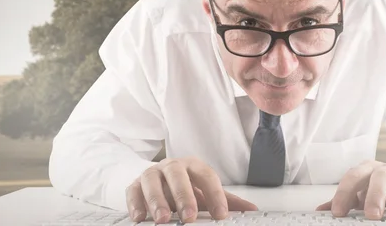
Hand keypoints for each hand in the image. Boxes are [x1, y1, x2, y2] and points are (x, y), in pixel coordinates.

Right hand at [126, 157, 257, 223]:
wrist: (158, 178)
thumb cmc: (186, 186)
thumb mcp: (205, 192)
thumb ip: (225, 200)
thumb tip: (252, 210)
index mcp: (194, 166)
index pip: (206, 176)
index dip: (215, 195)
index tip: (221, 215)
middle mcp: (172, 166)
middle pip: (178, 174)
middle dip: (183, 195)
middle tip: (189, 216)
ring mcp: (152, 173)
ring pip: (152, 180)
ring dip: (157, 200)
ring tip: (163, 219)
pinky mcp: (135, 184)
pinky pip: (133, 190)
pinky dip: (135, 203)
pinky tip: (140, 218)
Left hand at [316, 160, 385, 220]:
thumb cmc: (375, 188)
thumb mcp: (359, 191)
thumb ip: (344, 200)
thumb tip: (320, 211)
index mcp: (367, 170)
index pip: (353, 177)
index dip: (344, 194)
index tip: (338, 213)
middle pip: (380, 177)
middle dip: (375, 195)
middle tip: (372, 214)